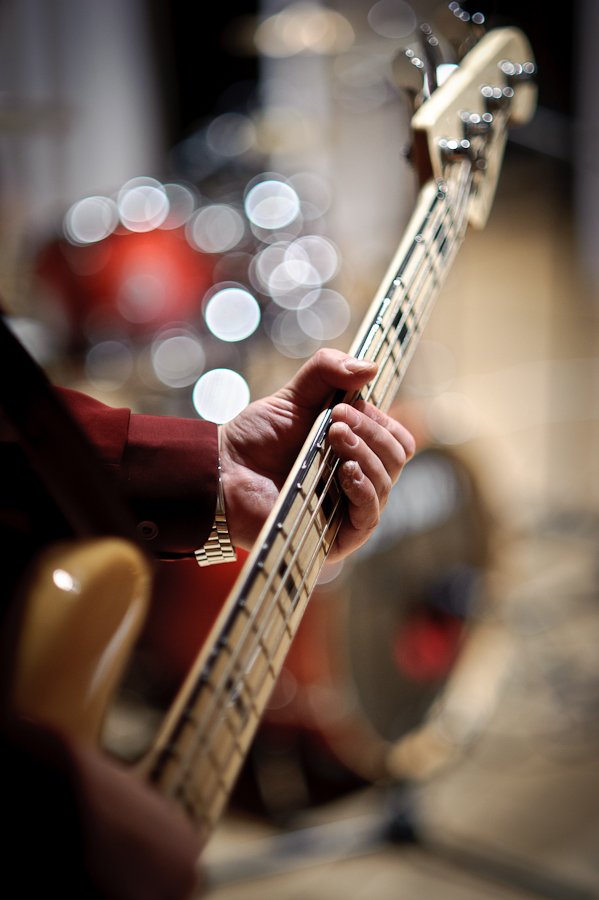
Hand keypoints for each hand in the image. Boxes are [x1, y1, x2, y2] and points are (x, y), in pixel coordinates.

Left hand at [219, 349, 414, 561]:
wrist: (221, 471)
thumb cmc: (255, 438)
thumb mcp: (294, 395)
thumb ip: (327, 370)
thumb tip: (372, 366)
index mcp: (356, 453)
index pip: (396, 440)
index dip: (381, 420)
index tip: (348, 405)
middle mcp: (358, 484)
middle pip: (395, 459)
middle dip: (370, 432)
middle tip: (336, 418)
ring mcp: (347, 512)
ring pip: (385, 483)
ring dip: (364, 453)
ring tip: (332, 434)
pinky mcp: (334, 539)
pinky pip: (368, 518)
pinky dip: (364, 489)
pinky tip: (346, 469)